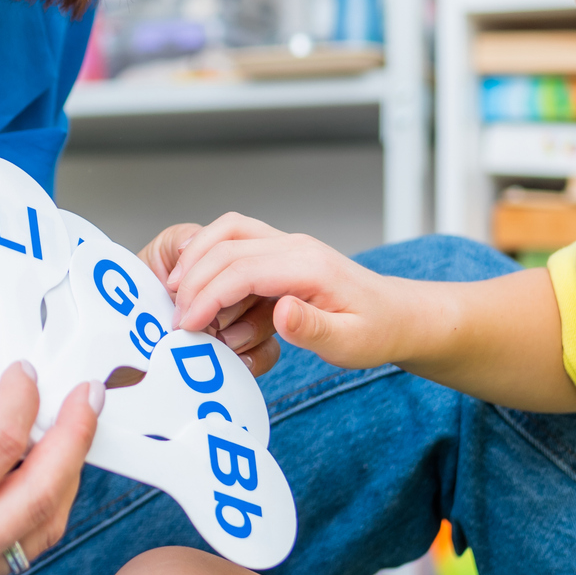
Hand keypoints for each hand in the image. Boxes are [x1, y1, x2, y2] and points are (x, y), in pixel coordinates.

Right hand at [0, 364, 100, 574]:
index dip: (23, 398)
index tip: (27, 371)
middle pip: (41, 494)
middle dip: (74, 439)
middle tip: (88, 396)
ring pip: (41, 531)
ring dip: (64, 478)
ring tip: (73, 434)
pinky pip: (16, 552)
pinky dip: (36, 511)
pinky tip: (37, 478)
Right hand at [154, 213, 412, 372]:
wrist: (398, 315)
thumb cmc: (376, 330)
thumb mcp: (350, 343)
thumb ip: (313, 329)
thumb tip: (280, 311)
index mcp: (309, 267)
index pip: (242, 269)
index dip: (207, 295)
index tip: (187, 325)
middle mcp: (295, 247)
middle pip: (226, 245)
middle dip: (193, 280)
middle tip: (177, 317)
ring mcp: (287, 245)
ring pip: (228, 231)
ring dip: (198, 259)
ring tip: (180, 295)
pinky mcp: (282, 252)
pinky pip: (237, 242)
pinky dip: (212, 258)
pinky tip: (205, 288)